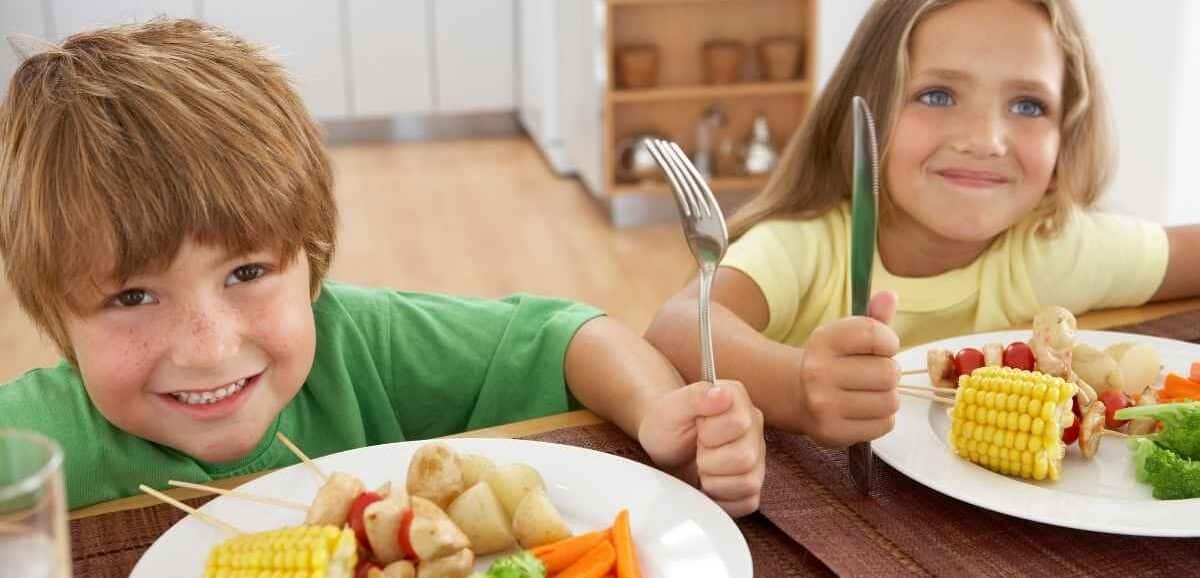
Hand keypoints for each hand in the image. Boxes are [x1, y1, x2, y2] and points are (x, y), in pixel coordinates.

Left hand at [637, 379, 765, 516]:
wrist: (663, 446)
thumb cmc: (667, 424)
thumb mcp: (672, 407)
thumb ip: (695, 396)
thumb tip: (721, 393)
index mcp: (738, 401)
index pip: (738, 423)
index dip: (709, 432)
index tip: (697, 428)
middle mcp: (754, 427)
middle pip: (745, 457)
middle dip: (709, 459)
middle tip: (697, 450)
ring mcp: (757, 457)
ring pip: (748, 482)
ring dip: (714, 480)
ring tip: (701, 466)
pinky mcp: (751, 483)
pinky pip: (747, 502)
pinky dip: (721, 498)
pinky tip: (708, 483)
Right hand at [796, 290, 900, 446]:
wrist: (797, 394)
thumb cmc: (834, 361)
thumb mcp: (847, 335)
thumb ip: (872, 318)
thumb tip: (890, 296)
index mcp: (823, 340)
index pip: (876, 334)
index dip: (889, 342)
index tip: (882, 348)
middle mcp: (817, 372)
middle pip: (889, 373)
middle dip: (889, 373)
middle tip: (874, 375)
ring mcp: (823, 405)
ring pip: (890, 401)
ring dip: (888, 397)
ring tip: (870, 393)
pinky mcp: (832, 432)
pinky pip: (885, 424)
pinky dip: (882, 418)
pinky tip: (864, 411)